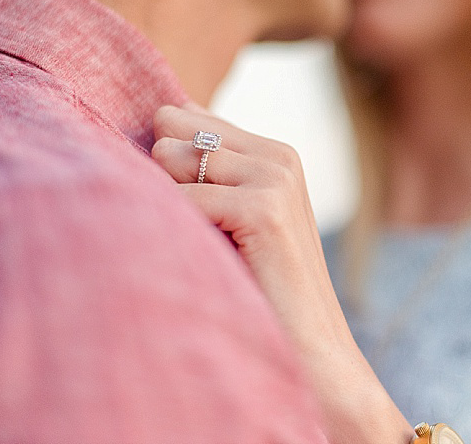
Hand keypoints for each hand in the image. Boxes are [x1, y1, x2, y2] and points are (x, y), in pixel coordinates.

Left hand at [152, 104, 410, 443]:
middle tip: (183, 232)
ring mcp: (275, 178)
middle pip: (173, 131)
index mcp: (273, 153)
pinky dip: (173, 229)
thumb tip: (159, 124)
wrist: (312, 351)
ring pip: (173, 159)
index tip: (166, 202)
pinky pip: (183, 199)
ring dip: (163, 203)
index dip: (161, 157)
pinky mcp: (264, 209)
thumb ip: (204, 171)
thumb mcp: (232, 219)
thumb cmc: (263, 292)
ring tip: (191, 247)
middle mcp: (278, 156)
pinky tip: (196, 260)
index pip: (189, 118)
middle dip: (158, 175)